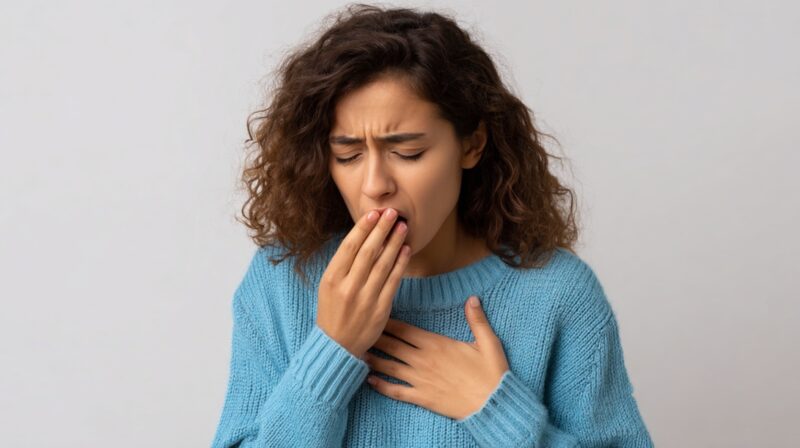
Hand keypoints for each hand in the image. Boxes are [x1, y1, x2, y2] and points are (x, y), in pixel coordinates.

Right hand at [316, 208, 410, 357]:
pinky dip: (400, 264)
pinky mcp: (380, 309)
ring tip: (402, 226)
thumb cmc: (332, 311)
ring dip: (394, 243)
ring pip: (383, 264)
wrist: (337, 346)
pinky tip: (406, 250)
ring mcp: (365, 298)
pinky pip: (393, 281)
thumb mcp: (328, 286)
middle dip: (381, 230)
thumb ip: (343, 265)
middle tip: (392, 212)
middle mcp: (347, 287)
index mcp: (331, 279)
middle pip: (368, 252)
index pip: (349, 247)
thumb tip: (363, 237)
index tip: (373, 214)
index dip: (362, 228)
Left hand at [363, 296, 509, 419]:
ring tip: (356, 351)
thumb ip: (477, 319)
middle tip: (356, 328)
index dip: (387, 321)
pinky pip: (396, 391)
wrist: (492, 405)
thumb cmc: (491, 374)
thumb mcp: (488, 343)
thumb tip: (472, 298)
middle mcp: (423, 360)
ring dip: (372, 358)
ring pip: (389, 366)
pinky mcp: (421, 397)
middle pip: (392, 345)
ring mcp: (420, 380)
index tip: (373, 312)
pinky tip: (369, 380)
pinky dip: (381, 385)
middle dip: (374, 336)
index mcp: (436, 344)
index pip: (405, 329)